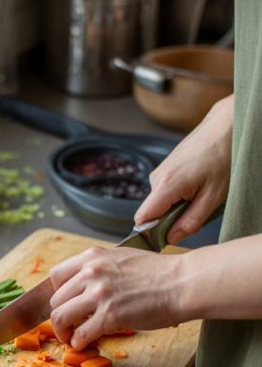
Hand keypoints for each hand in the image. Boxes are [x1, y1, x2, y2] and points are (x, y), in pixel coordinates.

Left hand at [49, 247, 184, 349]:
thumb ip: (101, 268)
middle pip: (55, 300)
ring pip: (60, 317)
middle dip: (60, 316)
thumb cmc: (160, 273)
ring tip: (71, 338)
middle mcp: (91, 272)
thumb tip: (86, 285)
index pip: (55, 276)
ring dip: (63, 332)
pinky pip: (80, 334)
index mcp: (93, 256)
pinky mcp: (109, 316)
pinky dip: (78, 343)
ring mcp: (99, 294)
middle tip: (69, 326)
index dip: (58, 294)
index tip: (66, 304)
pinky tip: (85, 344)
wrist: (183, 283)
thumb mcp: (122, 258)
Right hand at [133, 93, 233, 243]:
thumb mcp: (213, 197)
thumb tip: (170, 238)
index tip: (166, 239)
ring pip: (160, 203)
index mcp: (166, 185)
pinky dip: (179, 195)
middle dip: (170, 219)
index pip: (142, 219)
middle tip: (197, 210)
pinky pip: (165, 192)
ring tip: (200, 193)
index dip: (150, 233)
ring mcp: (159, 172)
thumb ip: (190, 221)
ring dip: (177, 205)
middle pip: (152, 212)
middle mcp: (156, 178)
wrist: (225, 128)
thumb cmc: (223, 158)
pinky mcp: (164, 169)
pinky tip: (196, 184)